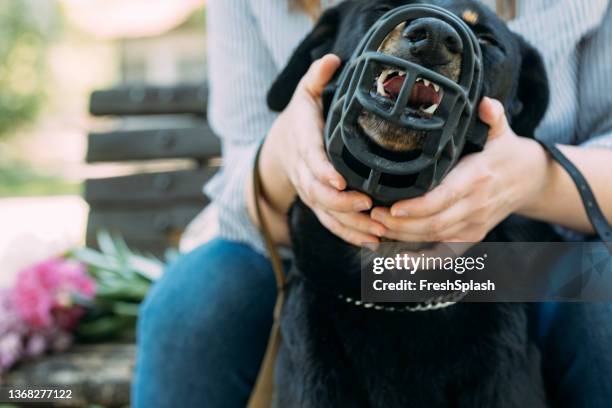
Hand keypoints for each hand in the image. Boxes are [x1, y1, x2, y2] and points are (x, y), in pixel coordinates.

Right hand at [264, 54, 385, 244]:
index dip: (322, 171)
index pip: (310, 158)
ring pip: (326, 213)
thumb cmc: (299, 120)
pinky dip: (349, 234)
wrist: (280, 148)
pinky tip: (372, 241)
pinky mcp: (318, 204)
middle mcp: (304, 171)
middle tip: (368, 205)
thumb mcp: (303, 95)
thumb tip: (333, 59)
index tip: (340, 179)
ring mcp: (310, 191)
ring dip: (350, 225)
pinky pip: (330, 223)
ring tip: (376, 231)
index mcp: (302, 143)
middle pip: (317, 193)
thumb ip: (316, 78)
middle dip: (341, 203)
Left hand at [370, 97, 548, 242]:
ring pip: (435, 238)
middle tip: (372, 216)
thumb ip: (492, 116)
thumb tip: (485, 104)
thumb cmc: (506, 152)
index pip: (444, 197)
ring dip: (403, 237)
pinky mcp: (472, 236)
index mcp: (477, 178)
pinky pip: (444, 252)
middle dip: (400, 224)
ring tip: (376, 228)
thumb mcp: (501, 131)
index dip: (417, 207)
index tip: (391, 206)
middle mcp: (476, 205)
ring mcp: (474, 224)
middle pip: (434, 223)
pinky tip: (397, 259)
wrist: (531, 180)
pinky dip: (421, 259)